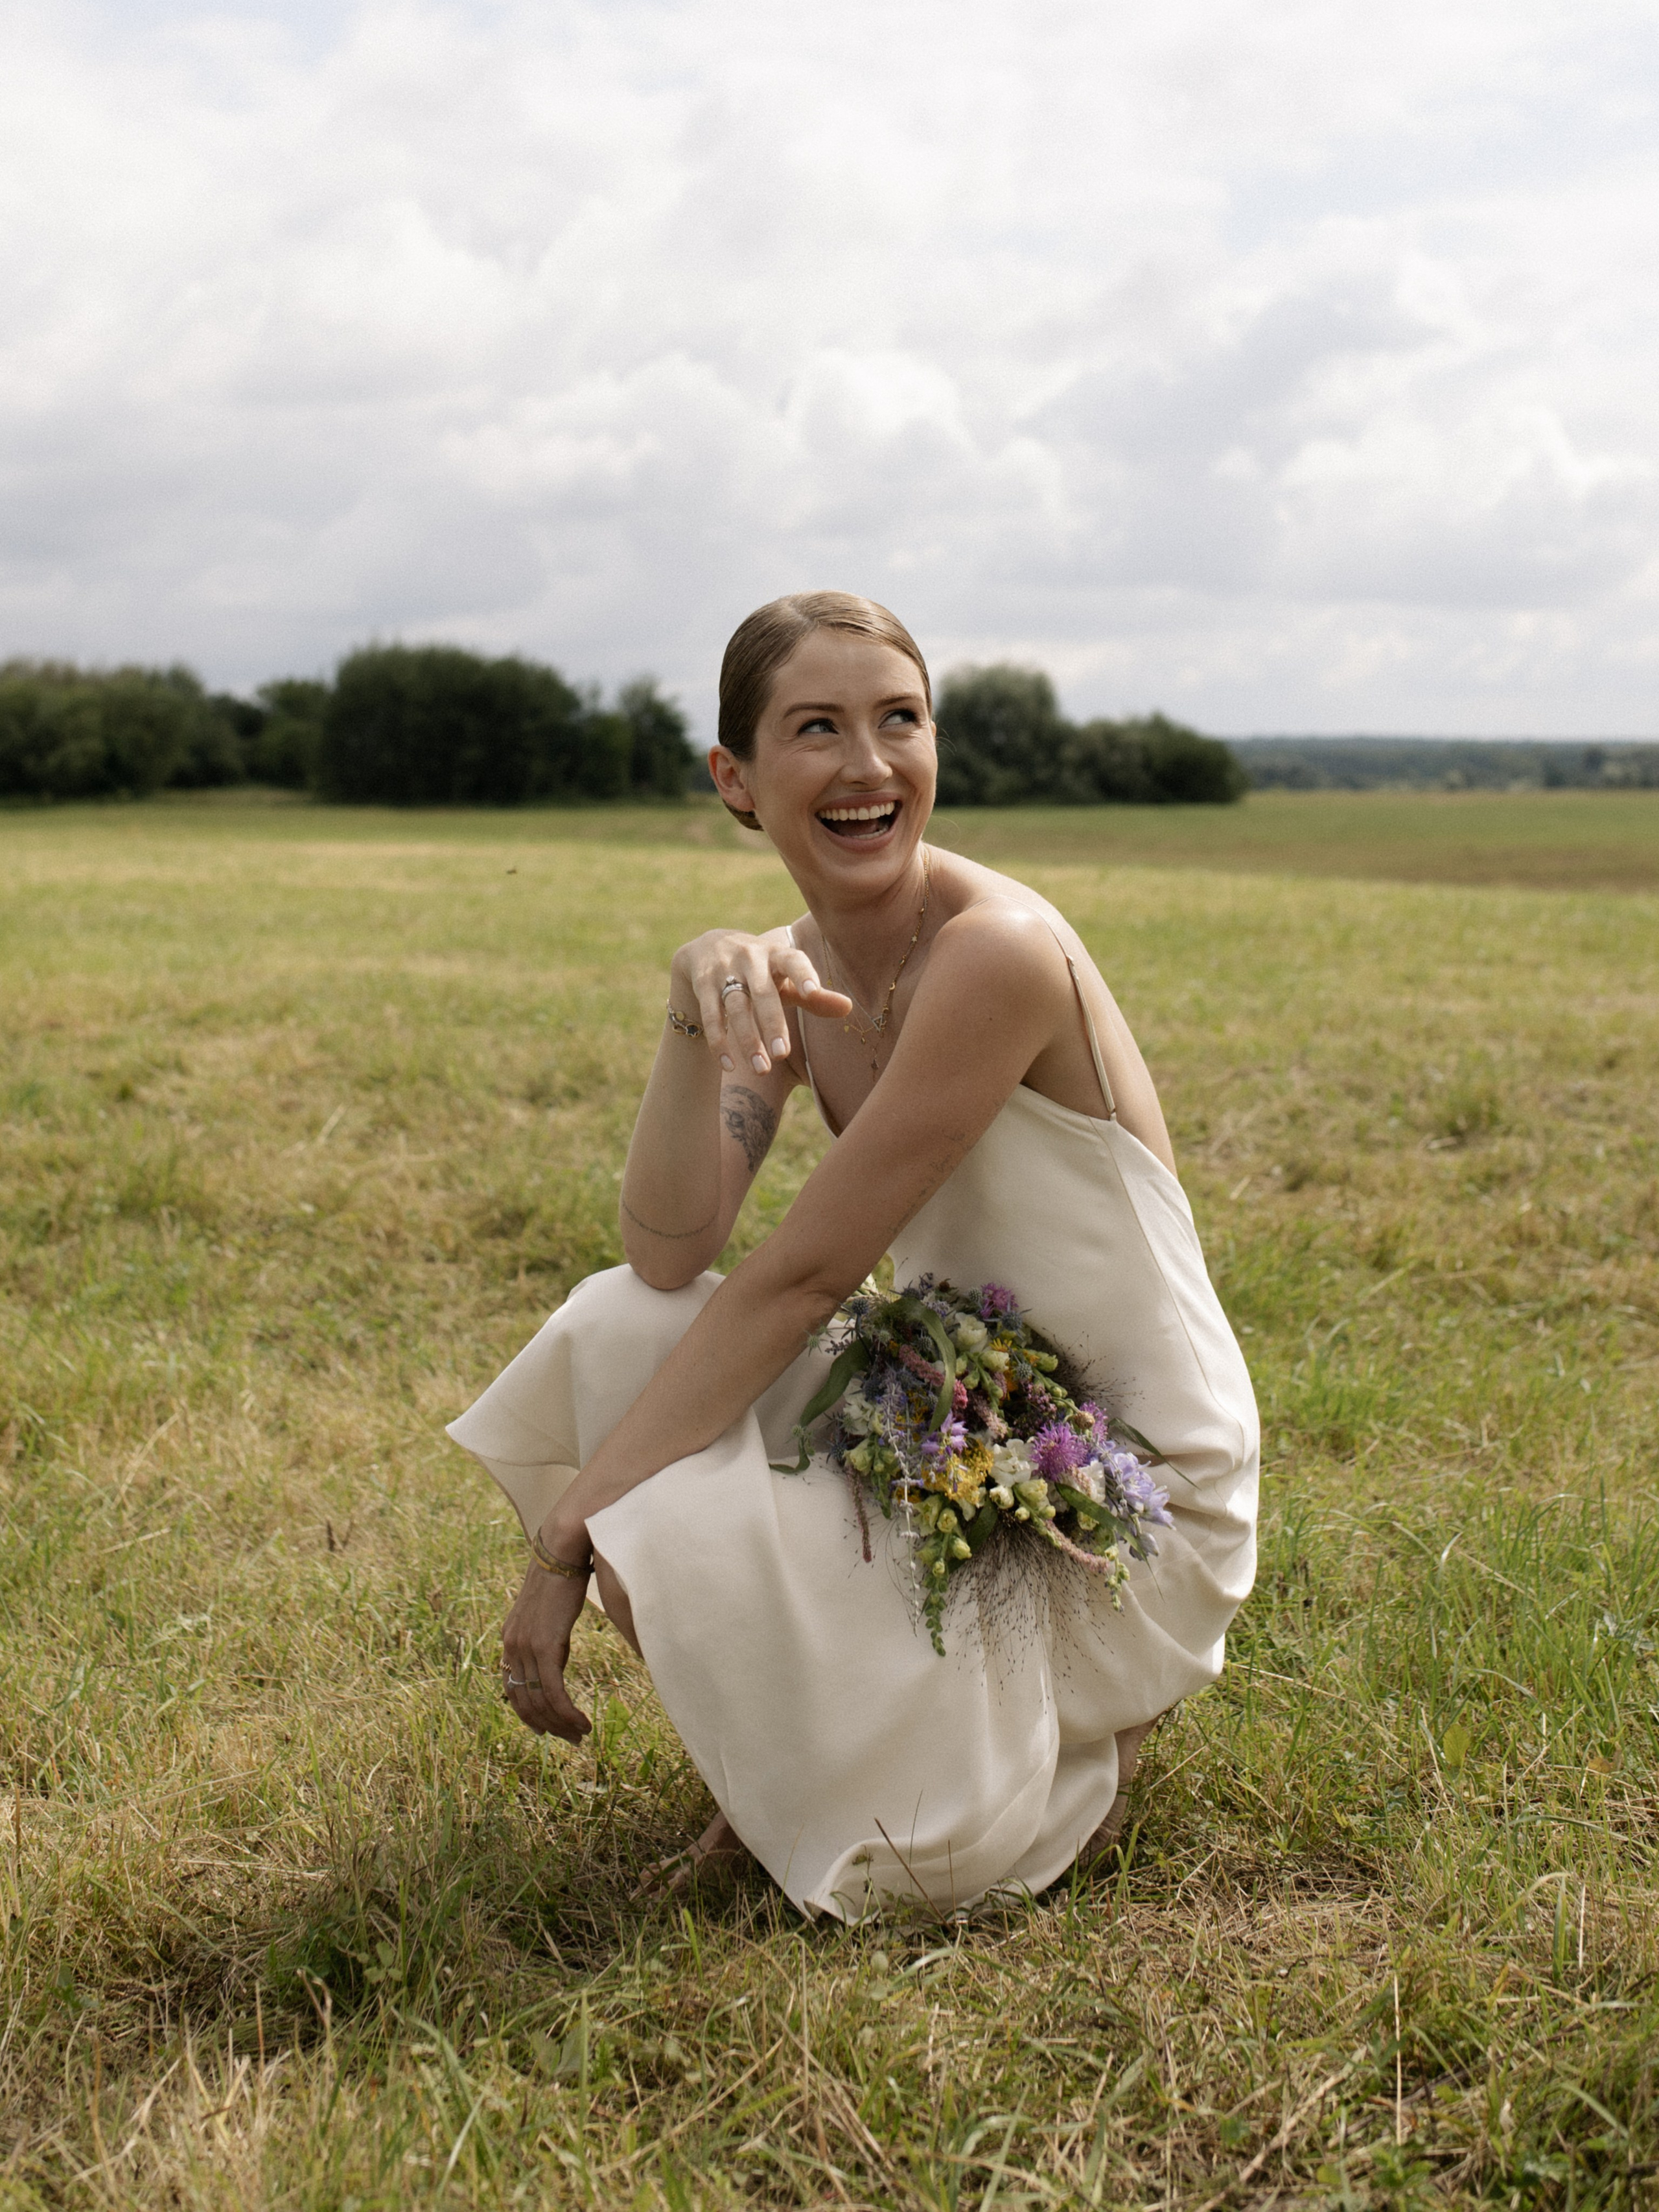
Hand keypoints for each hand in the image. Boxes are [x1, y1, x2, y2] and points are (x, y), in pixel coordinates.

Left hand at [500, 1556, 591, 1740]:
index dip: (527, 1713)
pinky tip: (583, 1722)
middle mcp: (512, 1646)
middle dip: (548, 1726)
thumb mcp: (546, 1610)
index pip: (512, 1689)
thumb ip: (544, 1634)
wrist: (562, 1550)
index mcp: (510, 1639)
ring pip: (540, 1702)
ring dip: (561, 1724)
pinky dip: (568, 1713)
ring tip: (581, 1733)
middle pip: (524, 1702)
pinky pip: (554, 1693)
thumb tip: (554, 1652)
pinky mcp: (546, 1647)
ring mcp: (526, 1648)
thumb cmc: (561, 1574)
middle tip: (571, 1738)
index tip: (546, 1728)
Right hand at [673, 930, 849, 1076]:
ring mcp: (724, 969)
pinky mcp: (703, 983)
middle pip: (762, 992)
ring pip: (735, 1007)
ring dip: (747, 1039)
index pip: (793, 960)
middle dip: (772, 1024)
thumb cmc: (761, 971)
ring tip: (762, 1068)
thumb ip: (813, 996)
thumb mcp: (785, 979)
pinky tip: (729, 1066)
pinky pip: (710, 1015)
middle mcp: (751, 958)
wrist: (708, 947)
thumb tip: (849, 1008)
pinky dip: (719, 1041)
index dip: (803, 974)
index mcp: (777, 954)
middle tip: (782, 1055)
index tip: (813, 991)